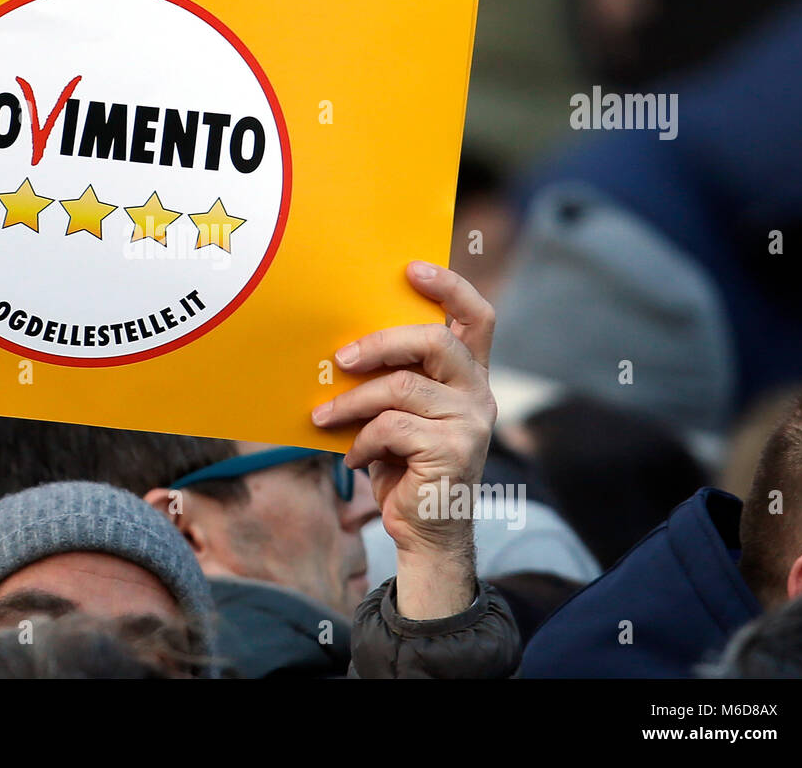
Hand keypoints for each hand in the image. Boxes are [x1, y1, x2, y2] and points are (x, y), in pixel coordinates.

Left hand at [311, 261, 496, 617]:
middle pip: (437, 341)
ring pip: (402, 388)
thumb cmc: (402, 465)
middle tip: (341, 359)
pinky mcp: (454, 451)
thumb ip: (391, 379)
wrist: (423, 532)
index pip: (476, 317)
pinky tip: (354, 456)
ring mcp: (470, 422)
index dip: (449, 287)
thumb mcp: (397, 414)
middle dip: (382, 342)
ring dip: (352, 402)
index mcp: (468, 376)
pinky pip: (392, 427)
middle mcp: (478, 393)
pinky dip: (362, 440)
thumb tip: (340, 349)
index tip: (411, 268)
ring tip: (324, 417)